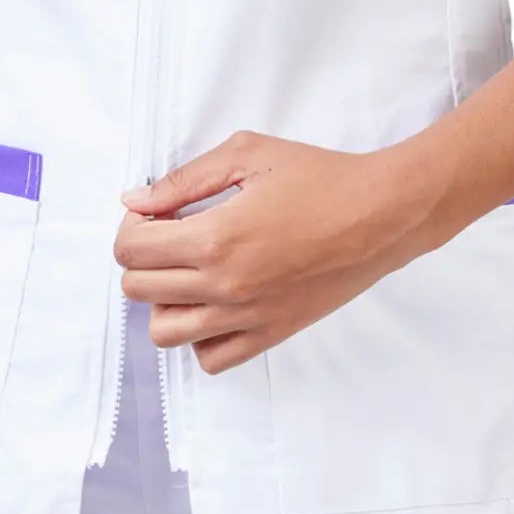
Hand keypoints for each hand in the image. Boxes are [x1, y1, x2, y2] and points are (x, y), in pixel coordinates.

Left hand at [116, 132, 435, 371]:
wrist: (382, 214)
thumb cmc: (321, 178)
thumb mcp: (247, 154)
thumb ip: (182, 180)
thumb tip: (134, 202)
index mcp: (214, 238)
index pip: (131, 250)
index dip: (132, 228)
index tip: (157, 215)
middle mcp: (225, 286)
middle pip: (138, 290)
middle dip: (142, 260)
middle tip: (171, 237)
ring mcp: (247, 317)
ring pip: (165, 332)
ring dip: (163, 302)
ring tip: (188, 275)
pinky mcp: (271, 334)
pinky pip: (211, 358)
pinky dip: (200, 337)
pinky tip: (214, 304)